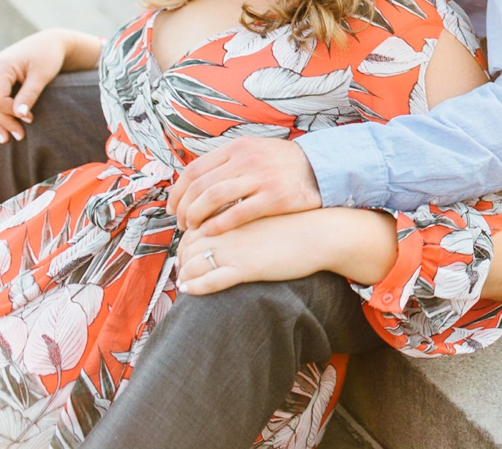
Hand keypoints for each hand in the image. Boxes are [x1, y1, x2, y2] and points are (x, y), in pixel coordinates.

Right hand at [0, 30, 68, 142]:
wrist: (47, 43)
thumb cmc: (48, 57)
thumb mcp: (42, 76)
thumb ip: (30, 94)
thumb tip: (20, 115)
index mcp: (0, 66)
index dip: (10, 113)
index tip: (30, 120)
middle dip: (0, 123)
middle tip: (18, 137)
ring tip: (4, 138)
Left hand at [168, 137, 321, 233]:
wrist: (323, 170)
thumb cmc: (285, 166)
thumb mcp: (256, 151)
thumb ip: (228, 162)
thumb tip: (195, 181)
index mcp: (239, 147)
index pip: (195, 169)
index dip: (178, 192)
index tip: (173, 208)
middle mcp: (248, 159)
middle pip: (200, 185)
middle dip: (184, 208)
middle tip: (181, 224)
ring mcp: (262, 178)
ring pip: (213, 198)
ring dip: (196, 217)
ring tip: (193, 229)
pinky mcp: (275, 197)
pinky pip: (237, 213)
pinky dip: (218, 225)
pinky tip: (211, 232)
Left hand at [176, 210, 332, 294]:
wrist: (322, 233)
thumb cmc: (298, 223)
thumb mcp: (265, 211)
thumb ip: (244, 215)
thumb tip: (230, 226)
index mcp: (234, 213)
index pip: (195, 226)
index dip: (185, 240)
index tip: (185, 250)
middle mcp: (230, 229)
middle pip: (188, 245)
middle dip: (180, 259)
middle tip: (181, 269)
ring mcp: (236, 250)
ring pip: (193, 263)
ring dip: (184, 274)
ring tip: (183, 281)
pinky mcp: (246, 269)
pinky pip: (210, 281)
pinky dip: (196, 287)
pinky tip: (190, 290)